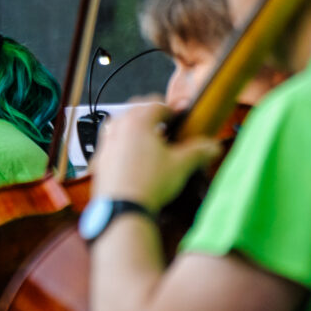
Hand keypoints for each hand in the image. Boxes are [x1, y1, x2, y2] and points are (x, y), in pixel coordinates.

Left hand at [92, 98, 221, 210]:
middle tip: (165, 122)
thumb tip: (211, 146)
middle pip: (135, 109)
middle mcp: (118, 127)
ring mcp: (106, 142)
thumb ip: (198, 152)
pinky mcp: (100, 157)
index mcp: (138, 122)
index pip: (156, 104)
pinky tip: (132, 155)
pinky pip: (110, 141)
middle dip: (151, 113)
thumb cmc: (149, 183)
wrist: (122, 206)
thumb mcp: (180, 165)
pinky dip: (122, 141)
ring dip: (134, 125)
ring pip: (120, 123)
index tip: (179, 115)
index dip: (171, 108)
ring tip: (149, 138)